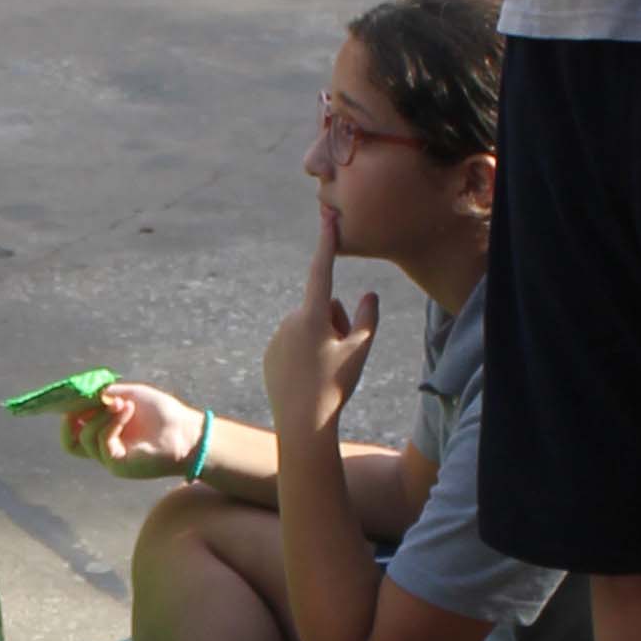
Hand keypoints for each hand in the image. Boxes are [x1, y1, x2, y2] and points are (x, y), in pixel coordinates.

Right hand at [74, 380, 200, 476]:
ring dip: (100, 415)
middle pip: (69, 442)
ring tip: (122, 403)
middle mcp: (104, 448)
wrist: (187, 432)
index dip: (71, 412)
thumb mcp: (131, 395)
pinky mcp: (118, 465)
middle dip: (72, 419)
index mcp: (105, 432)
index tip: (79, 393)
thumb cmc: (163, 414)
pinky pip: (102, 442)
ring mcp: (110, 458)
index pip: (75, 429)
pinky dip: (112, 423)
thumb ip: (107, 394)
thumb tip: (83, 394)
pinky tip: (128, 409)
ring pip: (85, 438)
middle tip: (86, 401)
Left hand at [264, 210, 376, 441]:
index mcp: (311, 316)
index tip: (328, 216)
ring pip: (308, 326)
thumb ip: (368, 318)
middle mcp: (290, 320)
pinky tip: (308, 378)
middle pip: (322, 308)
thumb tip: (370, 293)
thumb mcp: (360, 351)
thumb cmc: (335, 386)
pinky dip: (304, 353)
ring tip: (324, 370)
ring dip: (320, 339)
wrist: (302, 423)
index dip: (326, 242)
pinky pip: (293, 342)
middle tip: (341, 355)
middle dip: (334, 322)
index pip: (322, 270)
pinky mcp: (270, 353)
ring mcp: (277, 337)